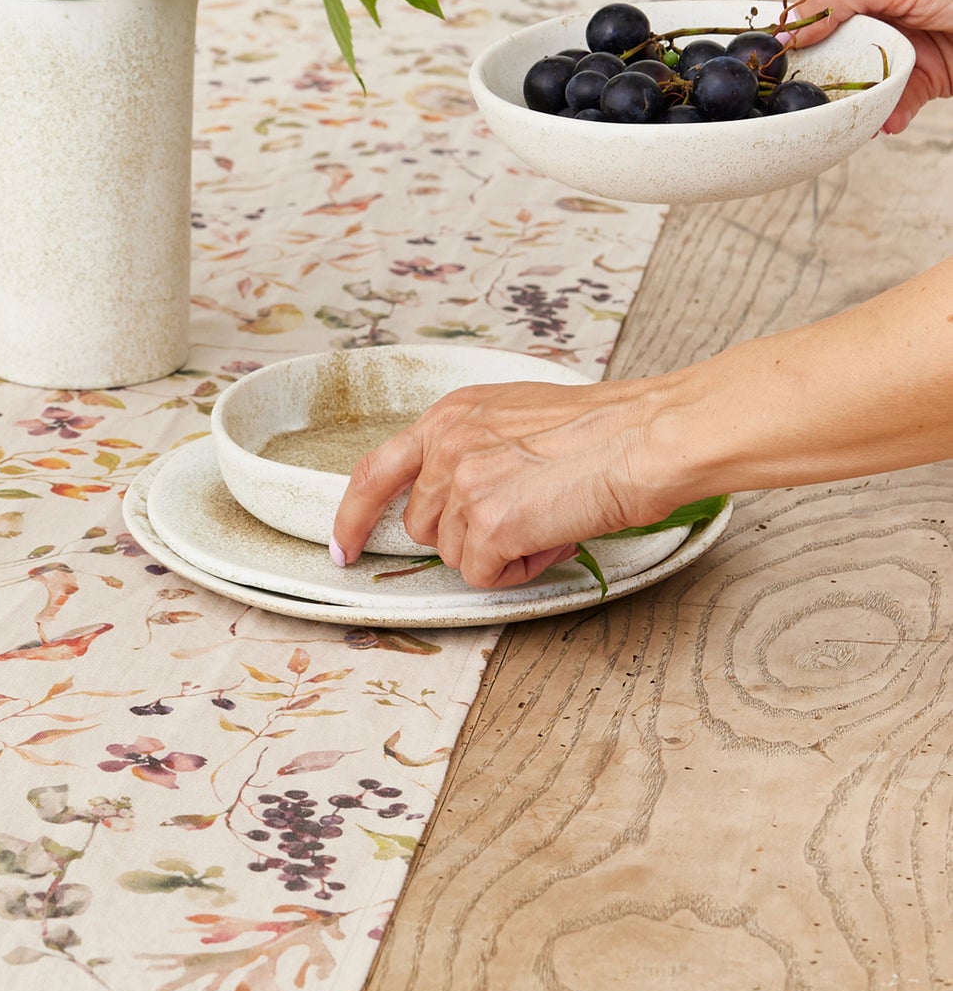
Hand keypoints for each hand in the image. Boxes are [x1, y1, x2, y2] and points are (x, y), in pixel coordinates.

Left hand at [330, 378, 681, 590]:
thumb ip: (474, 449)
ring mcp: (463, 484)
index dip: (353, 516)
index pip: (375, 471)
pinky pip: (486, 575)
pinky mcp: (488, 525)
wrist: (646, 438)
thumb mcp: (516, 417)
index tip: (344, 546)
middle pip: (424, 527)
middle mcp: (446, 445)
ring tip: (548, 517)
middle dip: (468, 534)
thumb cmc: (603, 429)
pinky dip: (520, 569)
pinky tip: (553, 535)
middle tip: (526, 513)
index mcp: (450, 415)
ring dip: (500, 550)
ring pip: (457, 555)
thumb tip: (460, 499)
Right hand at [795, 0, 952, 133]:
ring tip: (851, 115)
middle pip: (838, 41)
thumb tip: (790, 24)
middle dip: (830, 70)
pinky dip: (888, 112)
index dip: (805, 27)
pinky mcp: (925, 71)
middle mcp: (887, 0)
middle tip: (817, 92)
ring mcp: (906, 37)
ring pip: (863, 73)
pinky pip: (894, 96)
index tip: (789, 55)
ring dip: (857, 98)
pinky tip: (885, 122)